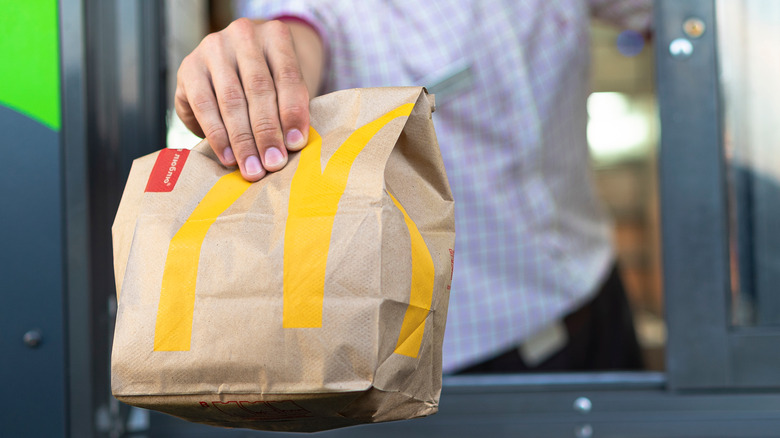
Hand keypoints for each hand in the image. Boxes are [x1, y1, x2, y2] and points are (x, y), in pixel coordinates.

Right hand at [175, 18, 322, 180]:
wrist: (235, 64)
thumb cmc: (269, 81)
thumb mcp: (285, 87)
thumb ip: (290, 109)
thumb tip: (291, 146)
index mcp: (276, 36)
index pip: (288, 76)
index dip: (293, 112)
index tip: (296, 144)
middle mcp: (243, 35)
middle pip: (258, 89)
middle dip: (267, 132)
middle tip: (273, 164)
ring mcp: (213, 48)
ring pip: (231, 100)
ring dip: (242, 140)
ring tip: (252, 168)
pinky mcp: (190, 67)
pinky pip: (204, 106)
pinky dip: (217, 136)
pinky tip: (228, 157)